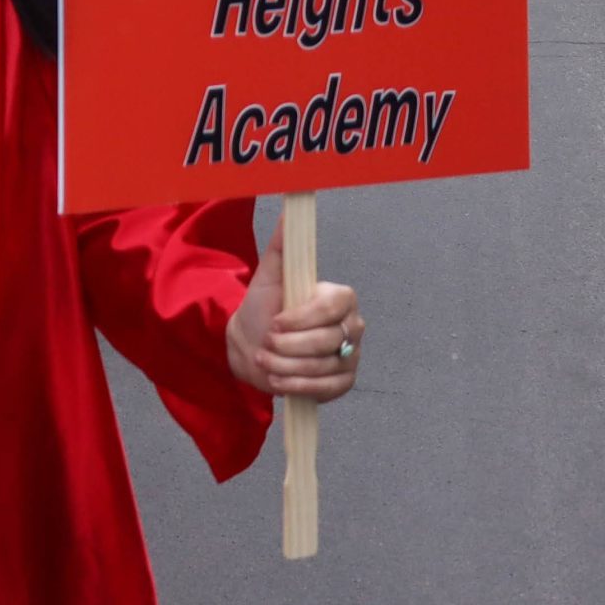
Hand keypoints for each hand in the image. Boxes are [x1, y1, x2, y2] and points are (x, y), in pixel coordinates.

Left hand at [227, 215, 361, 401]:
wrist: (252, 346)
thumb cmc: (262, 309)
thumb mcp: (267, 277)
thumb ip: (281, 248)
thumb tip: (289, 215)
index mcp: (339, 298)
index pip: (332, 308)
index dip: (301, 319)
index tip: (274, 322)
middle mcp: (352, 327)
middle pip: (326, 341)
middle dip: (287, 346)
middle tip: (265, 343)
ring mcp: (351, 356)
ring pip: (324, 366)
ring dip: (286, 367)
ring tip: (265, 360)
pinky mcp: (343, 382)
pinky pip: (326, 389)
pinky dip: (297, 386)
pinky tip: (277, 380)